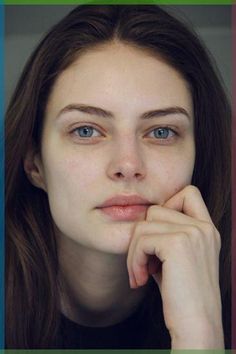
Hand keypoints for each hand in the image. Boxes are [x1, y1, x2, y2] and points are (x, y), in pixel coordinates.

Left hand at [127, 185, 223, 348]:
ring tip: (140, 274)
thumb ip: (165, 234)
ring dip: (134, 251)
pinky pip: (141, 240)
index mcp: (207, 229)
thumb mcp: (175, 259)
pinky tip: (141, 280)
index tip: (157, 238)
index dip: (166, 207)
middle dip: (141, 237)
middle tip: (142, 264)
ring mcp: (194, 233)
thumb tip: (140, 219)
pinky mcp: (178, 243)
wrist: (196, 327)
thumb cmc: (180, 296)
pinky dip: (134, 260)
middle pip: (154, 210)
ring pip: (144, 224)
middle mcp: (204, 227)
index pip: (188, 192)